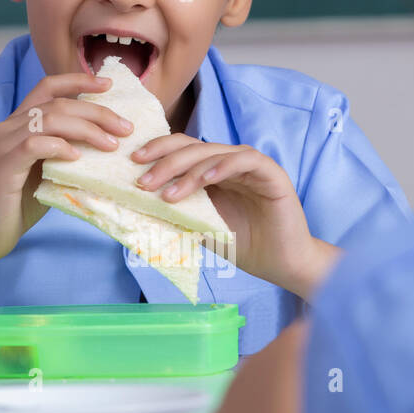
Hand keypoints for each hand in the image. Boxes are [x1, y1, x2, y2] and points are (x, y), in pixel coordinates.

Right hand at [0, 72, 133, 264]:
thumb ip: (64, 153)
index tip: (108, 84)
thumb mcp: (46, 171)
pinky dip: (59, 146)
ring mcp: (4, 144)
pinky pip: (35, 145)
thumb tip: (105, 145)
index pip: (48, 88)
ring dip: (86, 130)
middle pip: (57, 103)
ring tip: (110, 145)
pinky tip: (77, 157)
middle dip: (96, 112)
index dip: (78, 81)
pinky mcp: (3, 165)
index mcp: (18, 124)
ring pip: (49, 119)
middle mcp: (8, 127)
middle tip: (125, 128)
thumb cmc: (17, 204)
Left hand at [131, 135, 337, 298]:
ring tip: (168, 194)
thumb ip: (173, 213)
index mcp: (211, 170)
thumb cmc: (240, 245)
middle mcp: (228, 162)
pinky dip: (223, 166)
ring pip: (213, 153)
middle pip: (191, 148)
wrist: (281, 265)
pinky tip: (206, 179)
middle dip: (164, 162)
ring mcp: (250, 165)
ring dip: (188, 172)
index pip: (180, 149)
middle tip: (143, 180)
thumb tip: (134, 208)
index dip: (156, 151)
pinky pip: (245, 160)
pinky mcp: (272, 174)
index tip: (132, 162)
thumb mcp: (197, 227)